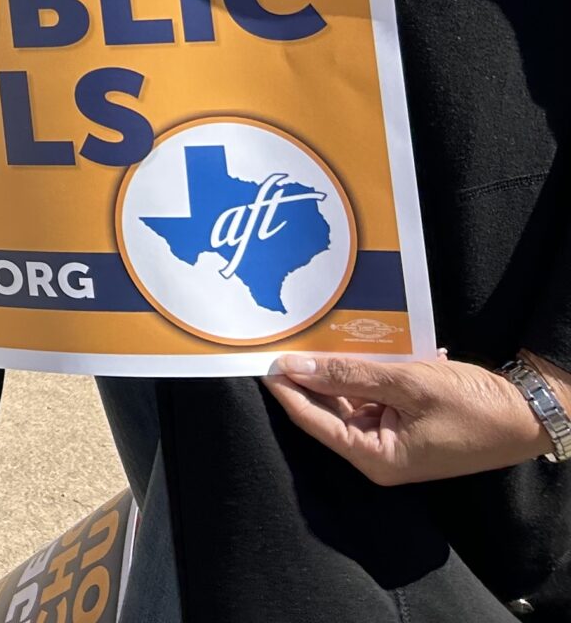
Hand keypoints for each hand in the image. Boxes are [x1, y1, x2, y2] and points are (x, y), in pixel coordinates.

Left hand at [265, 351, 551, 483]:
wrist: (529, 413)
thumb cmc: (474, 407)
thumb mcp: (410, 384)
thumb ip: (349, 375)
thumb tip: (295, 367)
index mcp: (374, 457)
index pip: (311, 420)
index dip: (284, 388)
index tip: (260, 357)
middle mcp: (377, 454)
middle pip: (326, 409)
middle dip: (309, 373)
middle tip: (284, 334)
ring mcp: (392, 438)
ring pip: (348, 397)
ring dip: (338, 367)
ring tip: (313, 331)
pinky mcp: (405, 422)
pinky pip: (372, 394)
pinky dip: (365, 371)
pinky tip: (355, 342)